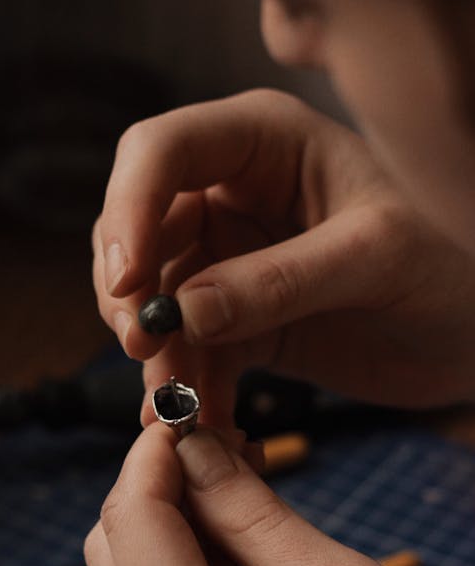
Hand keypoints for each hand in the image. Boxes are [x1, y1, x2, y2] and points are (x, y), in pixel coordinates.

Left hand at [85, 423, 474, 565]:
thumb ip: (253, 516)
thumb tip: (191, 451)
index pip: (131, 525)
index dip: (152, 456)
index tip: (186, 412)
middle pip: (111, 557)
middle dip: (155, 490)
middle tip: (222, 451)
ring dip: (164, 533)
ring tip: (235, 500)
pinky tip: (232, 557)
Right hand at [93, 89, 474, 424]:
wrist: (474, 333)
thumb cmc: (450, 266)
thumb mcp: (376, 260)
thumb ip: (280, 282)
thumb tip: (183, 314)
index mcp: (264, 141)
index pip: (161, 152)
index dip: (128, 210)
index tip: (125, 284)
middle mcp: (232, 192)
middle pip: (137, 228)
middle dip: (129, 293)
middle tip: (143, 352)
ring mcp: (228, 257)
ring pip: (152, 296)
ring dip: (154, 353)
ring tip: (174, 405)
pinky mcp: (235, 318)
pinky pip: (186, 349)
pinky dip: (183, 386)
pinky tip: (197, 424)